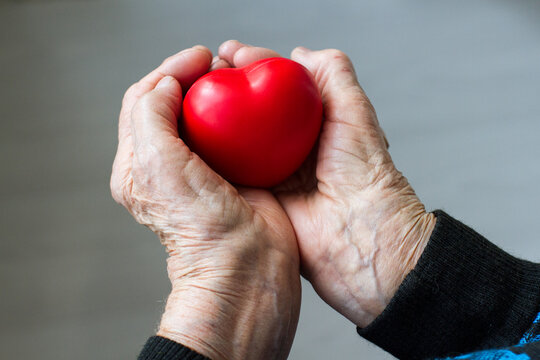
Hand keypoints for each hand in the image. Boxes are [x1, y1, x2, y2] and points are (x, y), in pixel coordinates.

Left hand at [110, 46, 300, 359]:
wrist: (245, 267)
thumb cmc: (200, 227)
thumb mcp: (157, 167)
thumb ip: (150, 117)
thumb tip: (167, 84)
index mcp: (139, 164)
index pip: (144, 101)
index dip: (168, 71)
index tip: (198, 57)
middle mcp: (167, 164)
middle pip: (173, 103)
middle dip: (191, 76)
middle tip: (218, 63)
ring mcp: (202, 168)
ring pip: (206, 114)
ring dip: (219, 90)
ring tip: (236, 75)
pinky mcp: (234, 173)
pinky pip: (236, 131)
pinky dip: (243, 111)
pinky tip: (256, 104)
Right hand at [217, 41, 435, 327]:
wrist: (361, 241)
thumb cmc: (366, 177)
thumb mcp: (355, 114)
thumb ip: (335, 75)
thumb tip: (302, 54)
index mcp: (313, 126)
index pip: (276, 86)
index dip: (253, 66)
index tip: (229, 52)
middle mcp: (290, 147)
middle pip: (251, 110)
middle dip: (226, 89)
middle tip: (204, 72)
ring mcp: (273, 174)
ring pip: (236, 140)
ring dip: (214, 120)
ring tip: (191, 97)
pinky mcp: (260, 199)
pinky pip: (231, 173)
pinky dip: (212, 156)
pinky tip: (192, 137)